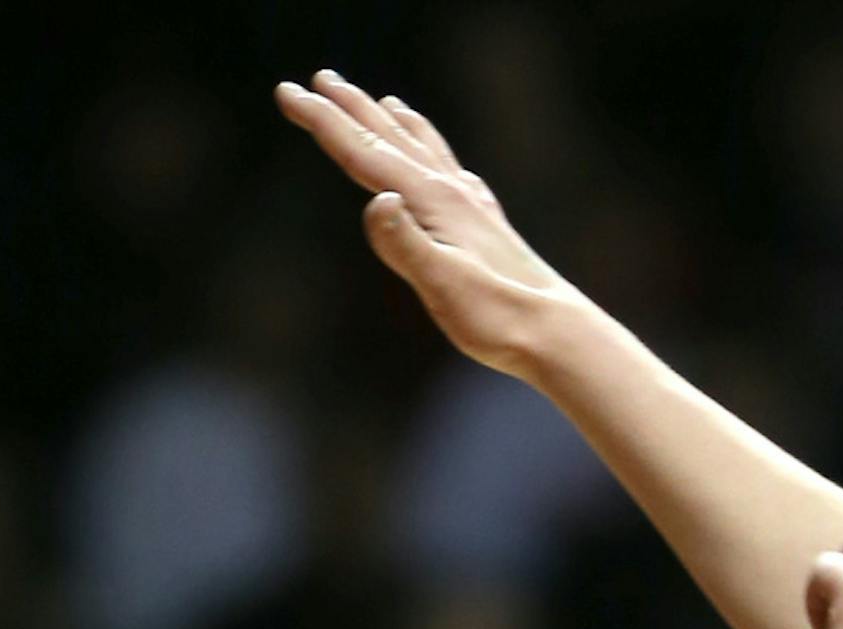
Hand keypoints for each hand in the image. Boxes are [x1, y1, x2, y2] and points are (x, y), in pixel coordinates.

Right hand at [276, 70, 570, 376]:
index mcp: (430, 201)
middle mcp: (450, 191)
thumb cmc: (497, 319)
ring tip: (379, 100)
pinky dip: (436, 154)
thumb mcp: (443, 286)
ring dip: (393, 123)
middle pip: (388, 139)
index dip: (322, 122)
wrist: (555, 334)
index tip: (286, 92)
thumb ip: (405, 243)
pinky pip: (451, 172)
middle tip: (316, 79)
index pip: (363, 153)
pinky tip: (442, 159)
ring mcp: (470, 205)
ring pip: (422, 149)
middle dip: (348, 109)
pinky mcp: (486, 225)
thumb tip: (376, 199)